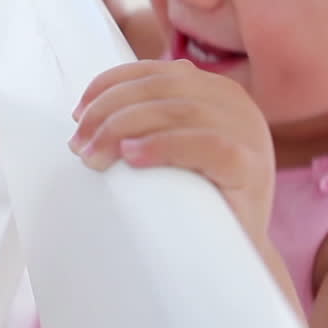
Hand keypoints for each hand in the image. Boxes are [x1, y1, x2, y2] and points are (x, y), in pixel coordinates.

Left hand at [69, 60, 275, 242]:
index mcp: (214, 91)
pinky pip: (205, 145)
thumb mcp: (170, 149)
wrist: (233, 255)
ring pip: (176, 111)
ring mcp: (246, 132)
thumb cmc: (194, 200)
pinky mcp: (249, 166)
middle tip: (79, 145)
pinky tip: (133, 157)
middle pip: (160, 89)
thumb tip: (86, 116)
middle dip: (109, 112)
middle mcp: (233, 103)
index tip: (77, 114)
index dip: (109, 85)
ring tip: (95, 157)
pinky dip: (164, 145)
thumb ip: (146, 123)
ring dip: (123, 128)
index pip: (155, 72)